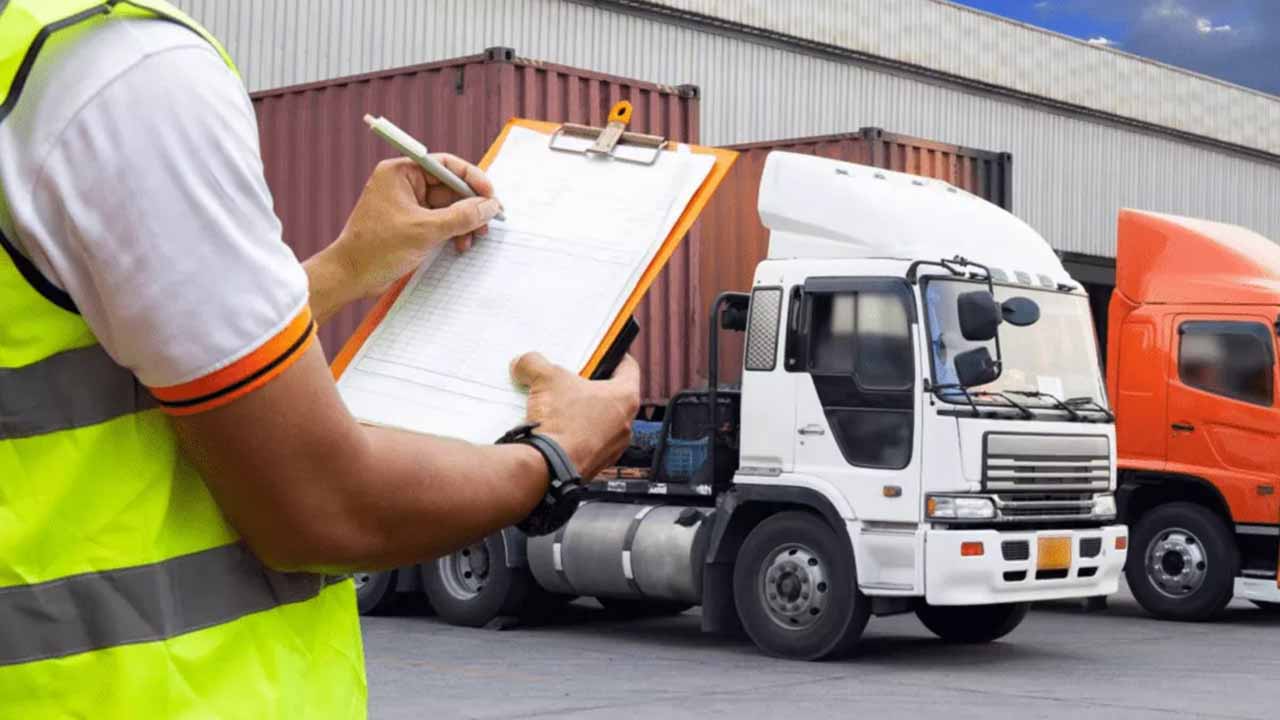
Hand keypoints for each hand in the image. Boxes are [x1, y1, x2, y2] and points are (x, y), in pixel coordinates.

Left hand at [306, 155, 501, 322]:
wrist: (351, 276)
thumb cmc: (377, 248)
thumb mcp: (425, 230)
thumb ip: (461, 216)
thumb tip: (490, 206)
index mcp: (401, 173)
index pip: (445, 165)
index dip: (471, 178)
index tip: (490, 195)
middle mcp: (404, 184)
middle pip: (449, 187)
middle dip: (470, 205)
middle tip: (489, 221)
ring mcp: (408, 205)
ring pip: (448, 207)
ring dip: (464, 222)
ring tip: (475, 238)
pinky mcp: (410, 225)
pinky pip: (440, 222)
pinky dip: (453, 232)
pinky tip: (460, 245)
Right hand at [510, 353, 640, 479]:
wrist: (548, 466)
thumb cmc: (560, 423)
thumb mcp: (544, 378)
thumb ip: (534, 363)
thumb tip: (525, 364)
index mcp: (625, 397)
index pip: (628, 367)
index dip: (614, 356)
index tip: (603, 354)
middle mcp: (625, 424)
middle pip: (611, 396)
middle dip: (589, 387)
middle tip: (570, 381)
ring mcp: (612, 447)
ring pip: (600, 422)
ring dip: (582, 414)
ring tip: (558, 407)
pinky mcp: (596, 464)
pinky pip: (588, 443)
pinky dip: (574, 436)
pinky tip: (554, 430)